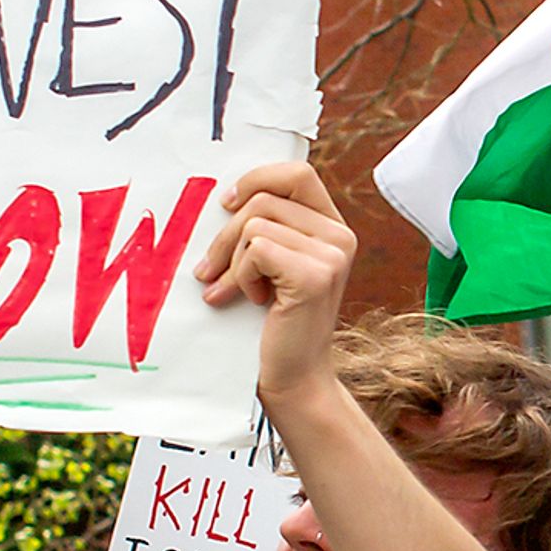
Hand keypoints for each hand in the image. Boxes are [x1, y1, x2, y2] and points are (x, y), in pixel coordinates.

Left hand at [196, 161, 356, 402]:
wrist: (293, 377)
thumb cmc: (274, 322)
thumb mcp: (273, 265)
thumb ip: (266, 228)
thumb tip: (221, 197)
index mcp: (333, 227)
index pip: (296, 173)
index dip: (256, 180)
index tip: (227, 206)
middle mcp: (341, 236)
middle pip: (264, 198)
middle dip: (225, 234)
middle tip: (209, 269)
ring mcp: (332, 255)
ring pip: (255, 224)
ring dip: (232, 260)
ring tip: (236, 290)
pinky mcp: (315, 276)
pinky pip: (256, 249)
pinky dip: (241, 276)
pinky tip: (253, 300)